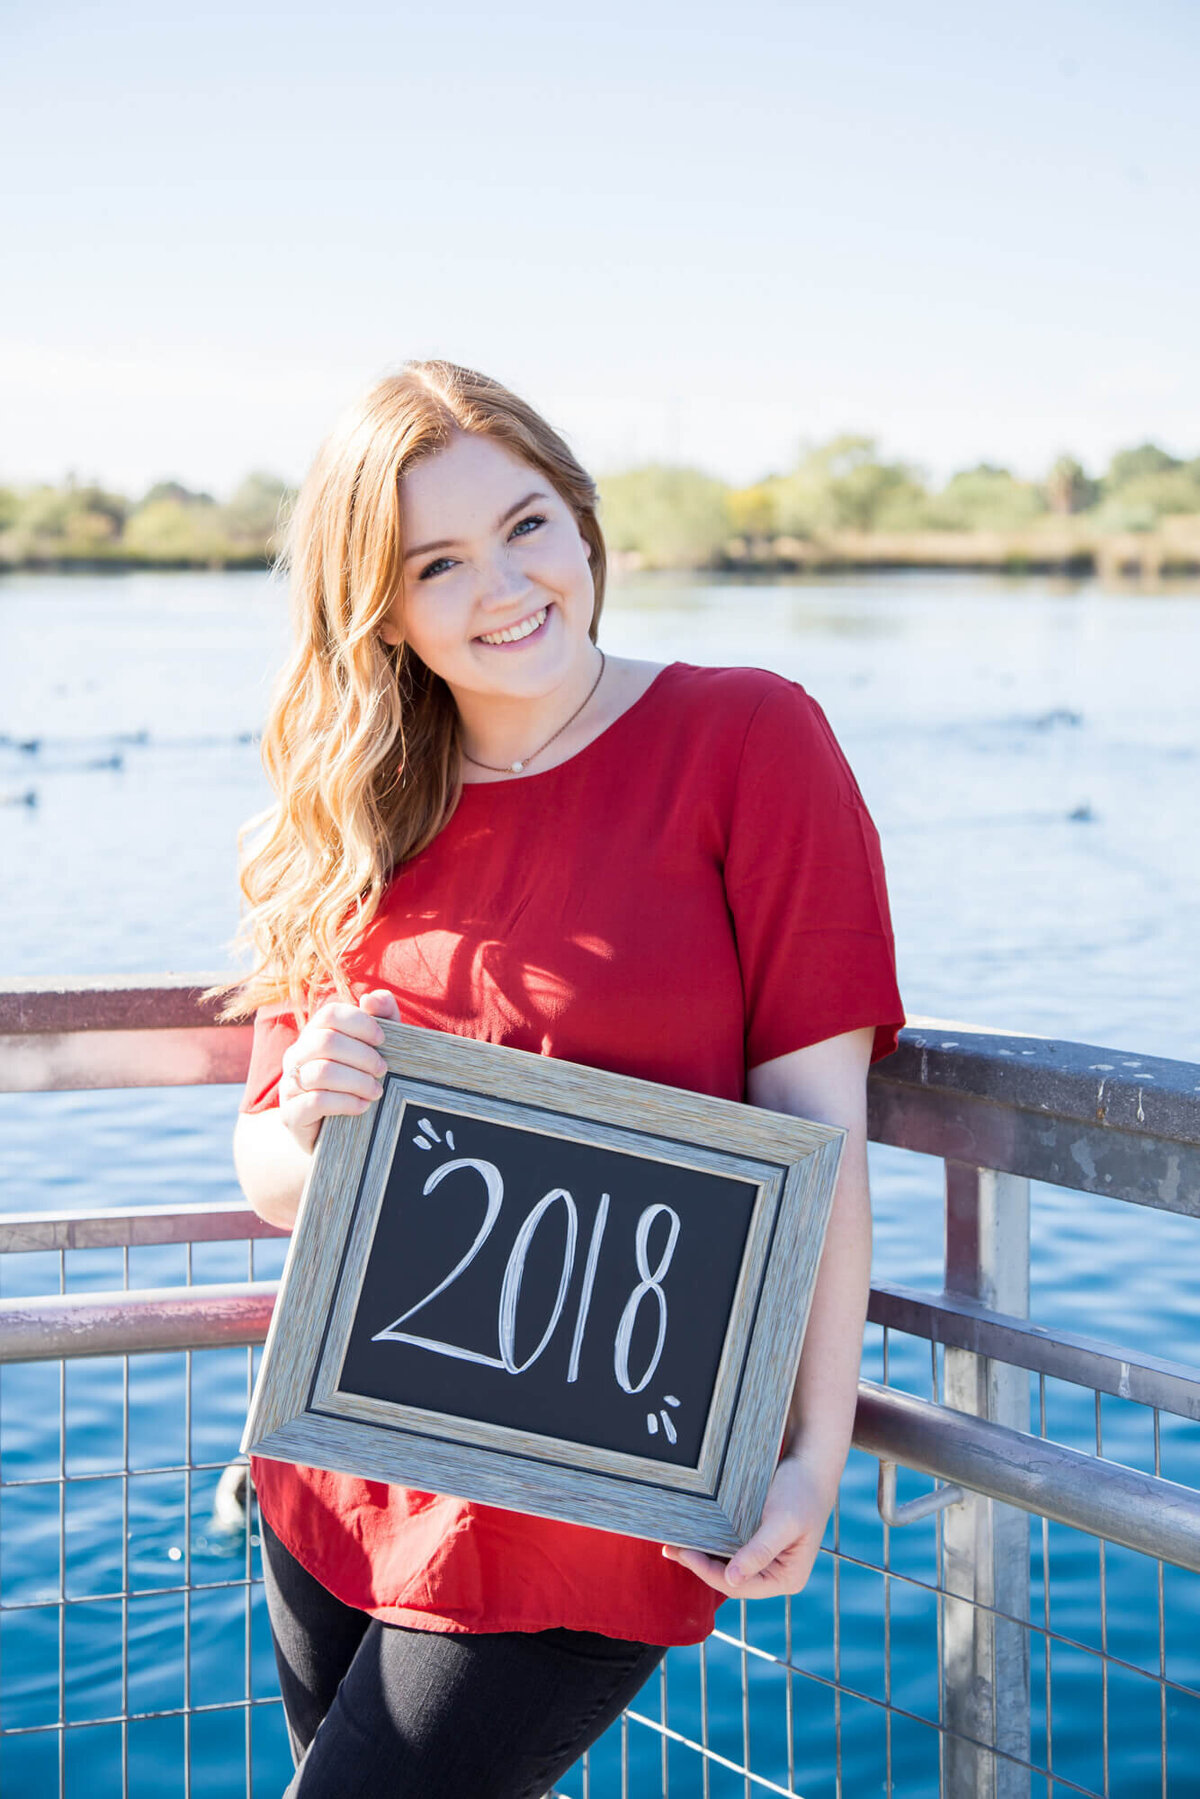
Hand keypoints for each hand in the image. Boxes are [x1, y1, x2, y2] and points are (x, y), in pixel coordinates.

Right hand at [278, 989, 399, 1154]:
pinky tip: (363, 1107)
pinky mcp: (290, 1115)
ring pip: (321, 1073)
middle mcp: (295, 1055)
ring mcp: (289, 1085)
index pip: (330, 1014)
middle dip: (362, 1055)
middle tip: (383, 1070)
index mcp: (314, 1035)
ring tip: (377, 1092)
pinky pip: (316, 1102)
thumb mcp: (378, 1049)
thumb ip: (383, 1018)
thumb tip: (372, 997)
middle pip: (325, 1042)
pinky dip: (346, 1103)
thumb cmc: (362, 1082)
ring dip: (357, 1081)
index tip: (383, 1039)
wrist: (343, 1133)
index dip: (359, 1023)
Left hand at [661, 1452, 834, 1600]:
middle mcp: (776, 1574)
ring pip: (726, 1565)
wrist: (811, 1463)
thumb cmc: (802, 1490)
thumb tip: (733, 1579)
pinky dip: (710, 1542)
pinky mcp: (756, 1542)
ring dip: (701, 1555)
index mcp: (787, 1578)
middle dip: (700, 1565)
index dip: (709, 1573)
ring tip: (673, 1544)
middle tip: (671, 1548)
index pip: (740, 1586)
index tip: (686, 1553)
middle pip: (730, 1579)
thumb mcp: (782, 1521)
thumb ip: (759, 1551)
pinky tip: (692, 1534)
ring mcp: (766, 1559)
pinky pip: (729, 1549)